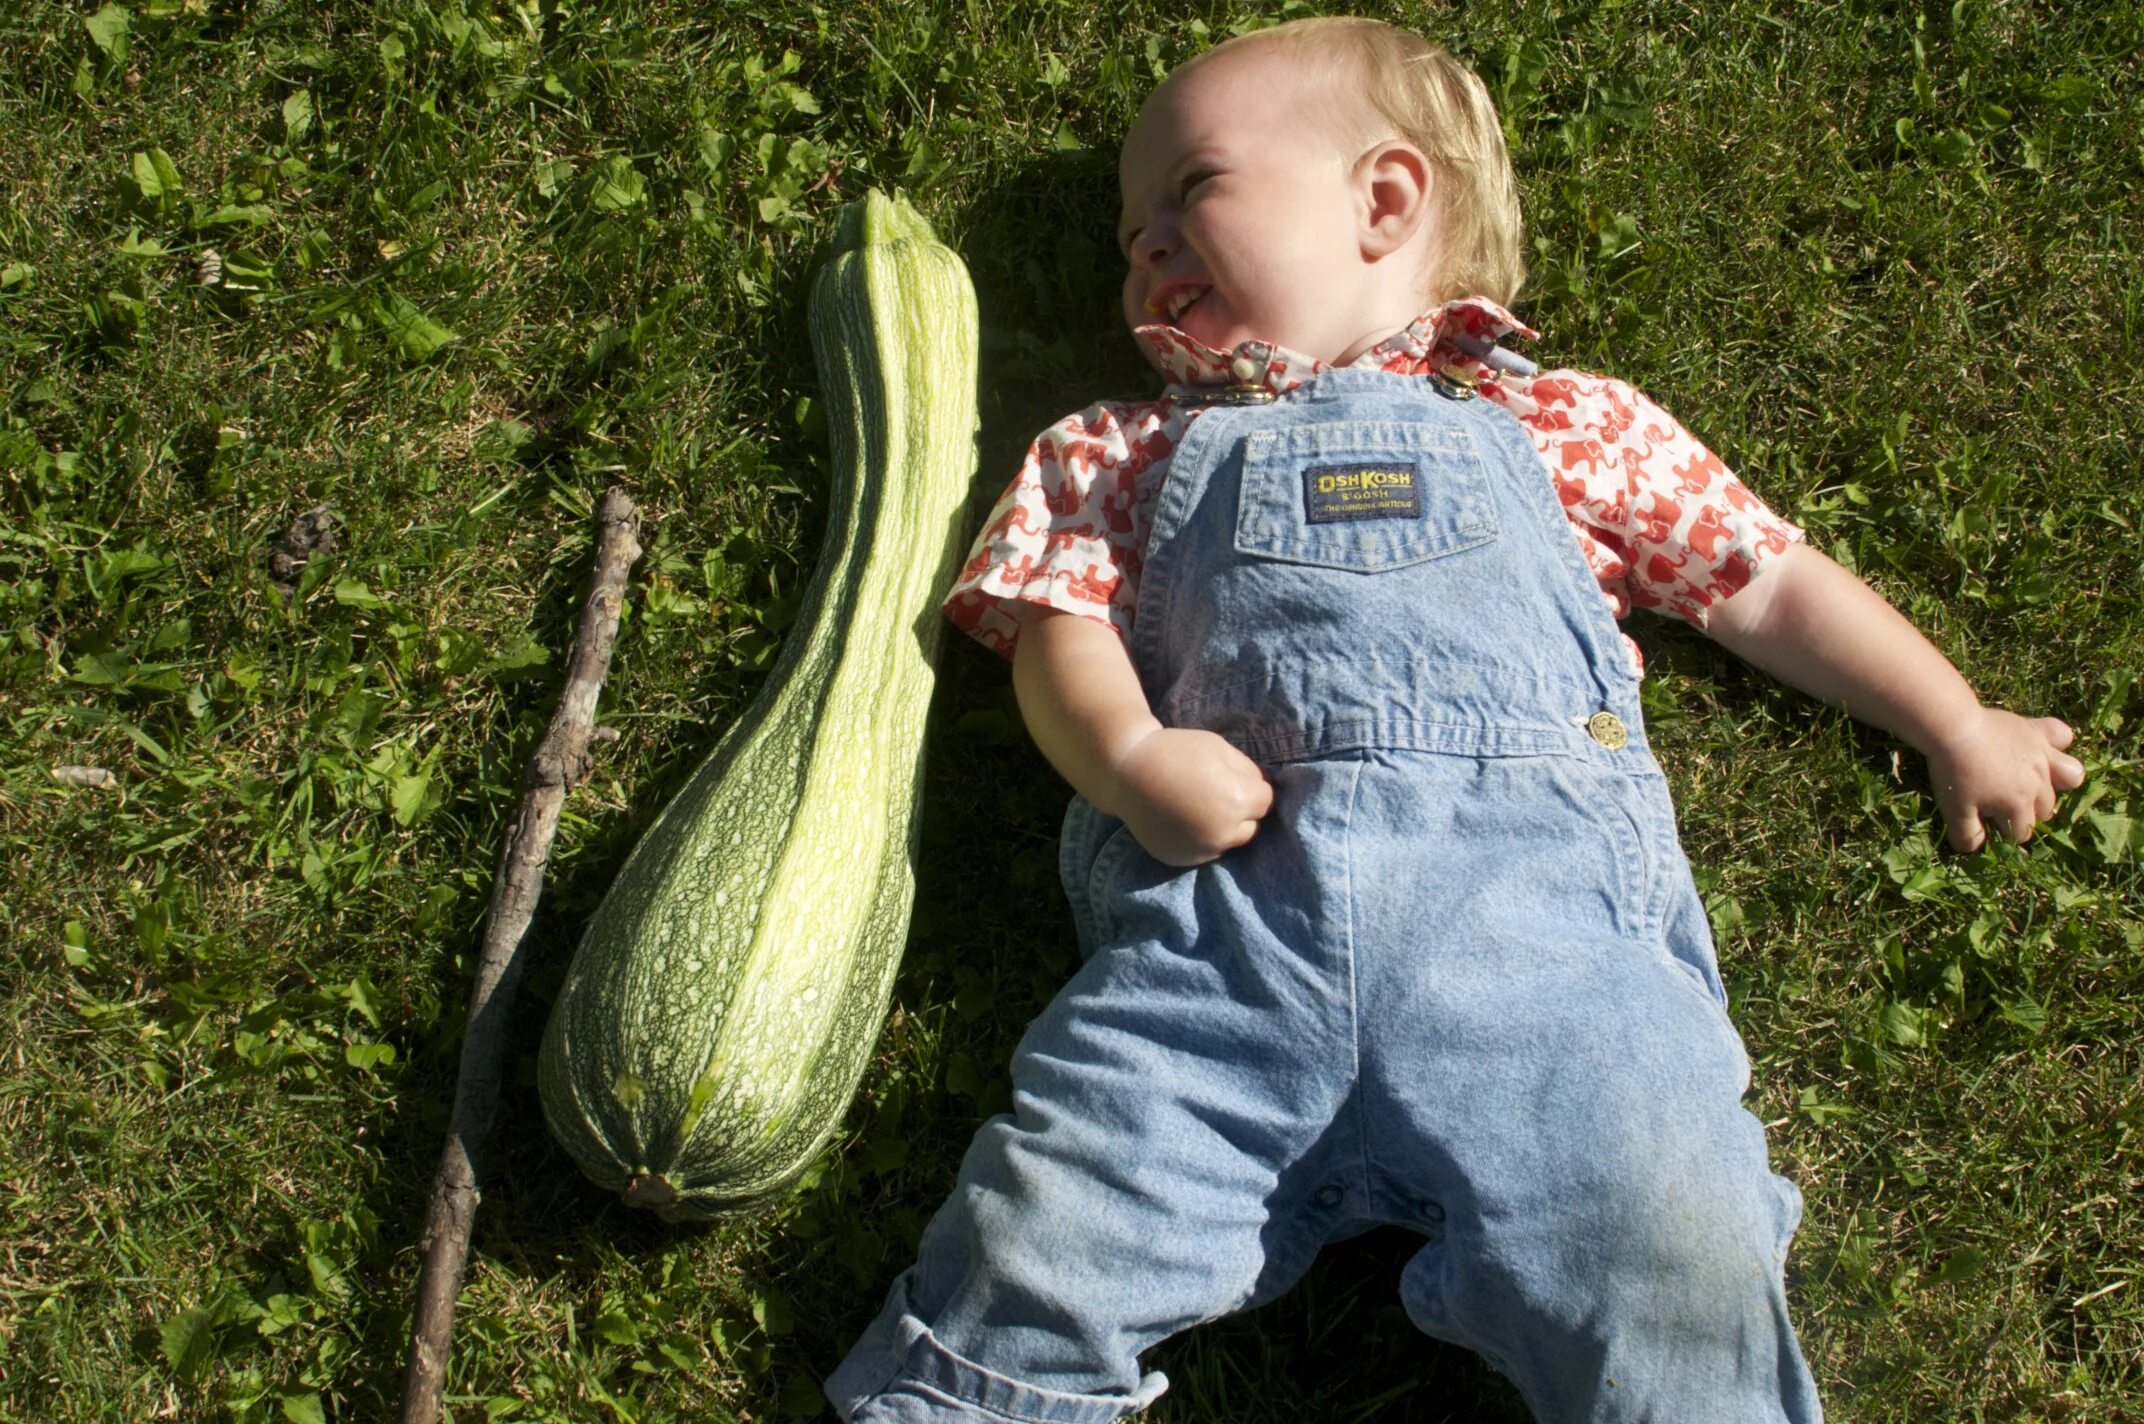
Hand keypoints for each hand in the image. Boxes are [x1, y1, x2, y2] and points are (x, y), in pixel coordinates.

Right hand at [1108, 726, 1274, 866]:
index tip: (1239, 780)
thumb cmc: (1175, 751)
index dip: (1255, 788)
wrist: (1126, 772)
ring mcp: (1200, 850)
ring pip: (1229, 844)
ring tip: (1202, 808)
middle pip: (1252, 827)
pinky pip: (1204, 853)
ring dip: (1224, 829)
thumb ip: (1248, 770)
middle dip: (1244, 812)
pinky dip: (1201, 840)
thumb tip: (1266, 786)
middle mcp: (1223, 832)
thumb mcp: (1219, 748)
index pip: (1267, 801)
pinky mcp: (1181, 859)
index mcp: (1237, 801)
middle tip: (1220, 794)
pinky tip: (1185, 821)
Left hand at [1924, 708, 2085, 850]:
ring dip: (2051, 786)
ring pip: (2069, 778)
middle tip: (2001, 803)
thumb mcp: (1954, 810)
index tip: (1988, 822)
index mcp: (2019, 804)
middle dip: (2026, 813)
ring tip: (2029, 785)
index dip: (2005, 832)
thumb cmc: (1953, 772)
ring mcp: (2042, 756)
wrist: (1953, 728)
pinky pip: (2063, 737)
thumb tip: (1979, 847)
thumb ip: (1967, 835)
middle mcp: (2039, 782)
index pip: (2022, 832)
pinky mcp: (2038, 731)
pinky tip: (2043, 750)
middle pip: (2044, 810)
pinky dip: (2058, 745)